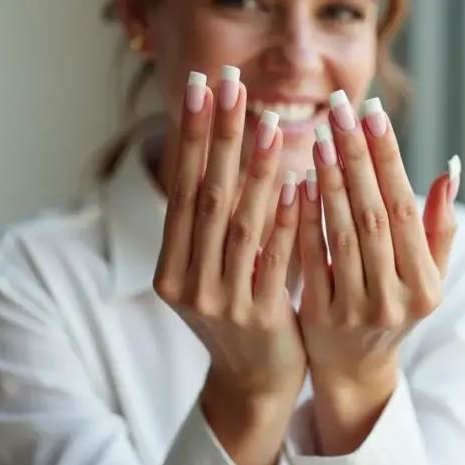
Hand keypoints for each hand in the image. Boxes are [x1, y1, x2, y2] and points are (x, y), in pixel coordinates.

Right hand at [153, 69, 304, 464]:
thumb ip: (215, 218)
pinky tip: (294, 183)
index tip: (202, 84)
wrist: (255, 381)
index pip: (182, 185)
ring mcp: (217, 300)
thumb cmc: (241, 311)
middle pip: (204, 194)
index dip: (192, 133)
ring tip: (270, 120)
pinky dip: (281, 219)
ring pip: (237, 221)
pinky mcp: (255, 317)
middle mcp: (185, 279)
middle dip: (218, 134)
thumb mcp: (214, 266)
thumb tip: (222, 143)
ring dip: (253, 168)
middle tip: (230, 83)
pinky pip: (271, 258)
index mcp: (171, 263)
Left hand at [297, 92, 457, 453]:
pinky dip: (304, 215)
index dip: (389, 158)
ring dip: (330, 179)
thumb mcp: (427, 275)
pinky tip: (297, 178)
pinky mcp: (320, 316)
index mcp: (426, 285)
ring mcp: (356, 310)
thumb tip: (448, 169)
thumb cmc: (394, 307)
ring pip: (341, 232)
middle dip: (357, 156)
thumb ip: (437, 226)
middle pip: (374, 214)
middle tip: (341, 107)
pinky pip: (309, 255)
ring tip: (321, 133)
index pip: (406, 208)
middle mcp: (395, 299)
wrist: (353, 368)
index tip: (373, 111)